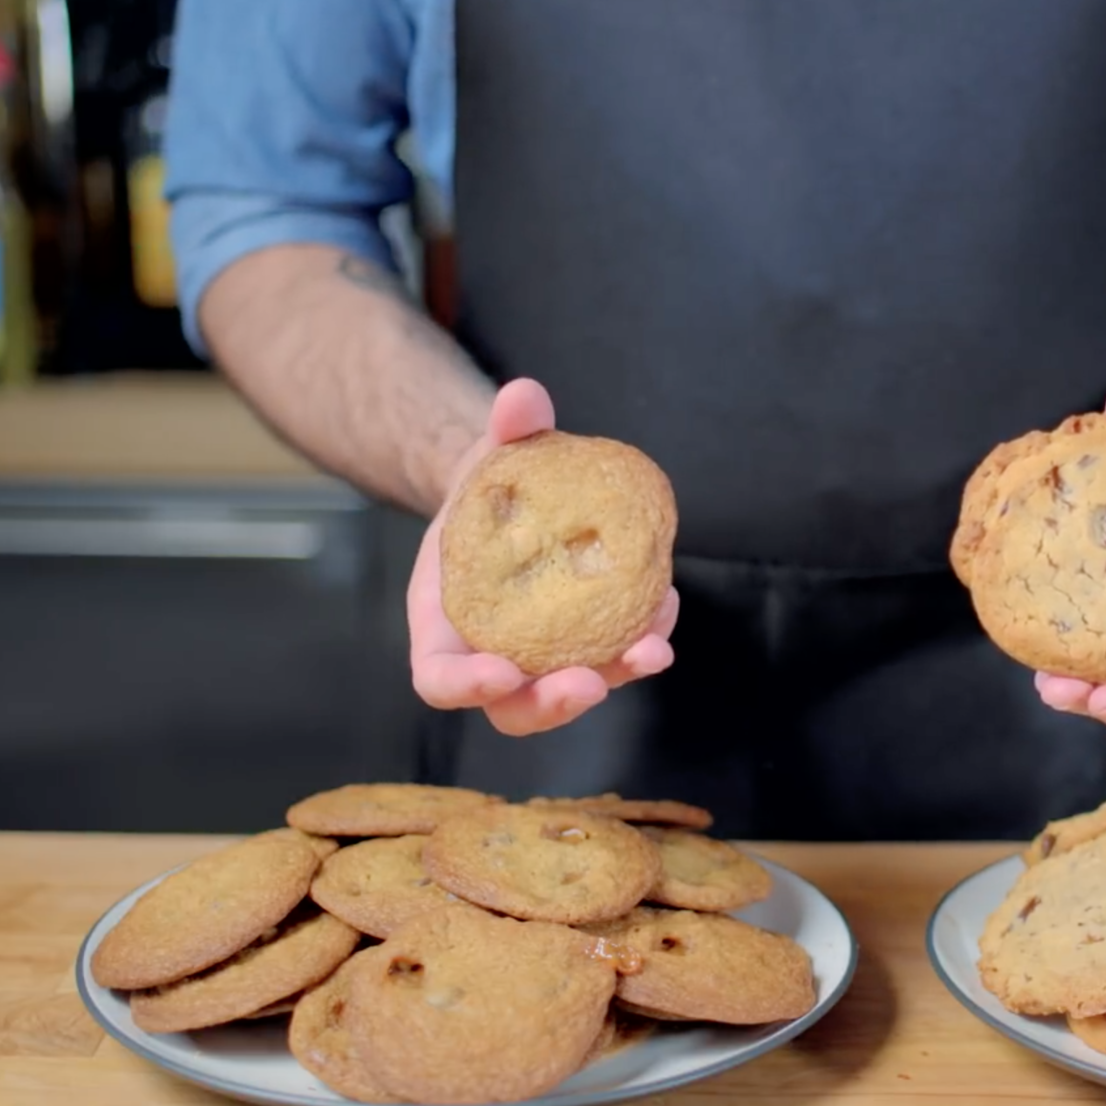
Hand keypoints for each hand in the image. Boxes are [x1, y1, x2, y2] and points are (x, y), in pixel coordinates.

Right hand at [407, 377, 677, 734]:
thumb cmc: (490, 484)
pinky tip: (665, 602)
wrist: (520, 497)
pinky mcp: (590, 645)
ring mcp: (544, 658)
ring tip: (652, 644)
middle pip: (515, 709)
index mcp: (443, 626)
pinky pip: (615, 653)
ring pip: (575, 690)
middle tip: (588, 683)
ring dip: (616, 675)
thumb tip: (524, 397)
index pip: (440, 680)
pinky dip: (642, 634)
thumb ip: (505, 428)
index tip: (502, 672)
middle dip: (552, 705)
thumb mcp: (492, 450)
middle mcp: (492, 655)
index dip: (466, 686)